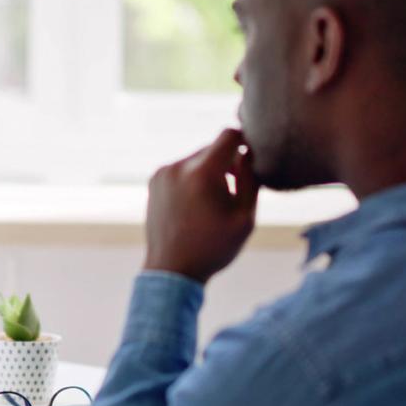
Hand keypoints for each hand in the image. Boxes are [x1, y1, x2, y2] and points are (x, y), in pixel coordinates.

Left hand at [143, 128, 258, 283]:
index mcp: (201, 173)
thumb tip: (248, 152)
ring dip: (209, 171)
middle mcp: (178, 167)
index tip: (251, 157)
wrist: (172, 270)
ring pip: (196, 159)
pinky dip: (192, 179)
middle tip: (234, 190)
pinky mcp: (154, 181)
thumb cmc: (213, 247)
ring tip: (213, 202)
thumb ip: (250, 180)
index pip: (228, 136)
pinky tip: (196, 205)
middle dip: (227, 163)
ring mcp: (162, 173)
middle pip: (212, 148)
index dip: (244, 142)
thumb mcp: (244, 217)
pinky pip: (181, 169)